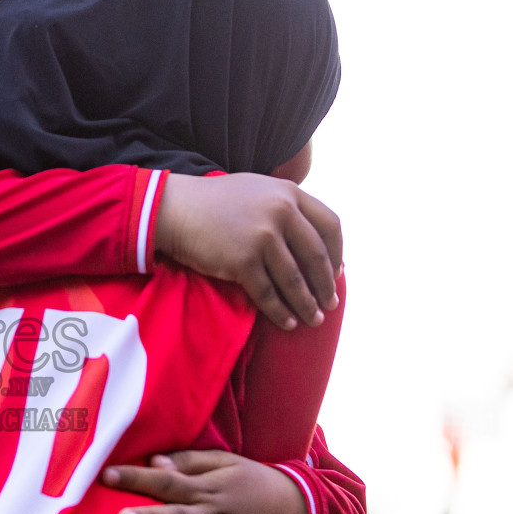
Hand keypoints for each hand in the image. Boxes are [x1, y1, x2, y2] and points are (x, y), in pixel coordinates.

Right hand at [154, 173, 341, 330]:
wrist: (175, 209)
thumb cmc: (215, 203)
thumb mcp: (258, 190)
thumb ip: (286, 206)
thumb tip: (314, 239)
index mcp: (289, 193)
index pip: (330, 226)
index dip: (337, 253)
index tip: (336, 272)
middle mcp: (280, 211)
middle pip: (317, 256)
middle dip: (326, 285)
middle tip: (330, 303)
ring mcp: (262, 236)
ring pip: (295, 280)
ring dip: (307, 305)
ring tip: (314, 320)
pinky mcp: (242, 261)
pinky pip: (268, 294)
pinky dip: (280, 313)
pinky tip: (288, 323)